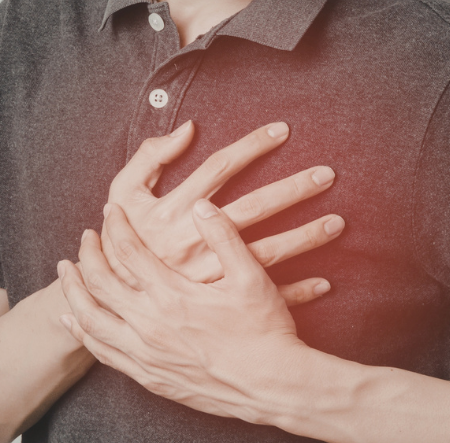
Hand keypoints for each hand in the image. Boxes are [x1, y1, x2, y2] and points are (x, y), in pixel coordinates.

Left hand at [57, 199, 319, 421]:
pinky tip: (75, 321)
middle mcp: (150, 325)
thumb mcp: (251, 277)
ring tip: (66, 274)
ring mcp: (146, 355)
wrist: (272, 386)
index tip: (110, 212)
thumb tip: (201, 205)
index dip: (116, 226)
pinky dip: (83, 334)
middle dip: (87, 255)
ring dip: (74, 293)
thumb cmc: (265, 331)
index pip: (128, 251)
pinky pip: (103, 354)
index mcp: (172, 295)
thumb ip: (223, 237)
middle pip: (100, 283)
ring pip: (91, 320)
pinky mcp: (149, 378)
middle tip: (85, 238)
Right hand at [106, 120, 343, 286]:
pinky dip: (296, 292)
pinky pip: (263, 297)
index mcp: (175, 211)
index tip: (283, 131)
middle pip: (255, 207)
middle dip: (293, 188)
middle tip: (327, 174)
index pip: (221, 167)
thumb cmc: (120, 244)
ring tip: (337, 222)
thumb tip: (187, 130)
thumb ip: (148, 159)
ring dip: (305, 238)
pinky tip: (324, 283)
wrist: (111, 305)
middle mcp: (197, 241)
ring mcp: (211, 275)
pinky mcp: (219, 305)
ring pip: (268, 253)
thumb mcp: (122, 196)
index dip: (252, 145)